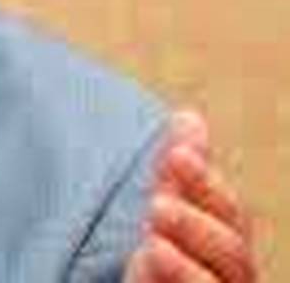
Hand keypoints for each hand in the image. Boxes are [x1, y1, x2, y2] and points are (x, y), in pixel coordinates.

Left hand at [125, 109, 257, 280]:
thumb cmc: (167, 264)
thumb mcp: (168, 215)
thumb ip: (179, 175)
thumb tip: (188, 116)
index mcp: (227, 245)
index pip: (227, 212)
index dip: (204, 183)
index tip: (175, 155)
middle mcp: (232, 276)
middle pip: (230, 251)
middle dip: (195, 224)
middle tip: (157, 205)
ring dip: (187, 268)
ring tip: (151, 245)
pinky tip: (151, 263)